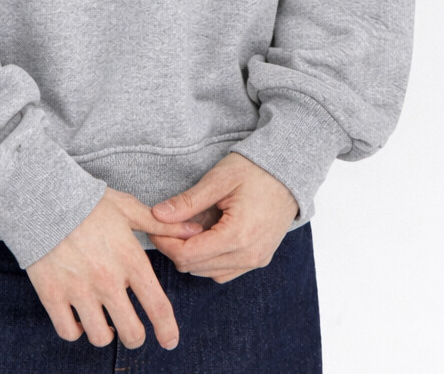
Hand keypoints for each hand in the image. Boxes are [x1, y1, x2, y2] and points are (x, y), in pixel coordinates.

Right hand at [25, 186, 203, 349]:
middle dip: (135, 336)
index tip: (169, 341)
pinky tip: (78, 316)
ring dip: (105, 332)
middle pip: (131, 333)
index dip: (168, 330)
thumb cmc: (89, 201)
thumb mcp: (128, 209)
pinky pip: (68, 331)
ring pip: (100, 337)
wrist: (43, 195)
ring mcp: (79, 290)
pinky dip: (75, 329)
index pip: (158, 307)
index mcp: (130, 260)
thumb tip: (194, 231)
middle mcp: (108, 281)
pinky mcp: (52, 294)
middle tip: (132, 329)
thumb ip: (162, 225)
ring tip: (103, 319)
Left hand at [147, 153, 299, 282]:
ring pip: (208, 273)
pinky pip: (225, 271)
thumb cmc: (255, 170)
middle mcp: (248, 255)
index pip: (188, 256)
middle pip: (195, 268)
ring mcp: (256, 260)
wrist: (290, 171)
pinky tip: (206, 235)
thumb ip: (188, 201)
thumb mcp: (219, 179)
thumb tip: (157, 215)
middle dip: (175, 248)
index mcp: (237, 235)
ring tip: (187, 226)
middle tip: (165, 224)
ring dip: (192, 255)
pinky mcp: (259, 259)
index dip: (165, 243)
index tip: (153, 226)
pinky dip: (210, 259)